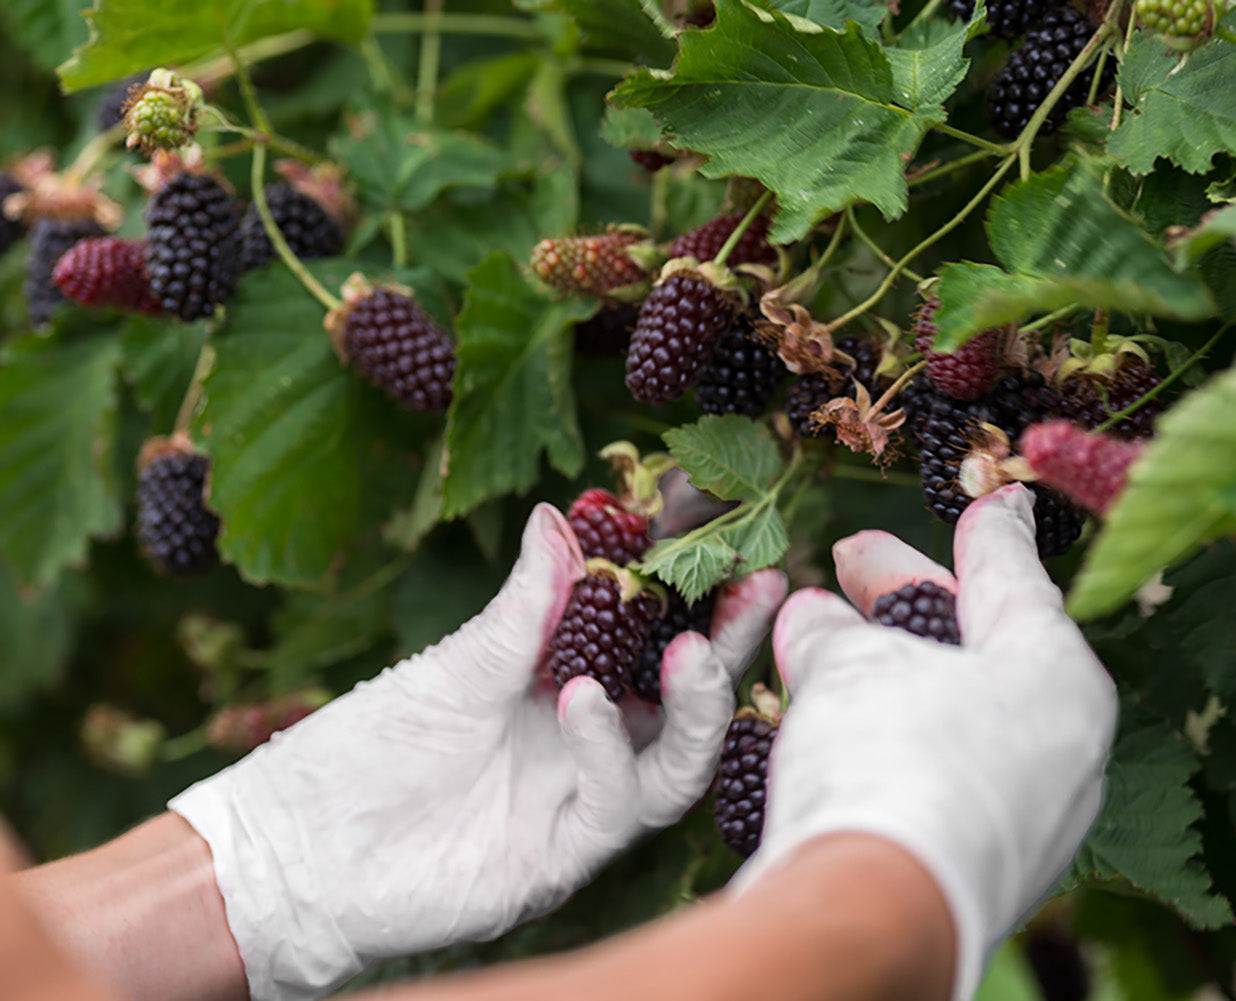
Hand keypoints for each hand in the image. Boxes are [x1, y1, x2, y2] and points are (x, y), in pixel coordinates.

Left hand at [169, 504, 785, 1000]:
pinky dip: (607, 747)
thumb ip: (523, 606)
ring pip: (677, 759)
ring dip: (697, 704)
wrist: (302, 848)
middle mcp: (592, 744)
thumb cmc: (372, 748)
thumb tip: (559, 517)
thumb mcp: (456, 663)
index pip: (653, 636)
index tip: (725, 529)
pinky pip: (615, 804)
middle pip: (684, 695)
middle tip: (759, 584)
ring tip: (692, 650)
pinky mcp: (563, 856)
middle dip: (729, 641)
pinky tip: (583, 700)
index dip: (694, 589)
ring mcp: (581, 801)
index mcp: (571, 686)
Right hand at [735, 485, 1116, 1000]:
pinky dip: (892, 741)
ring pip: (956, 716)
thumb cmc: (888, 760)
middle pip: (978, 648)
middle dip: (906, 600)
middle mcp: (1064, 748)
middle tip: (852, 557)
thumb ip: (834, 631)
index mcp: (1060, 678)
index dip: (990, 532)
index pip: (1017, 580)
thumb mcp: (850, 665)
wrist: (875, 916)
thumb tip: (812, 617)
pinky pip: (941, 777)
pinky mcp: (986, 870)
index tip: (997, 496)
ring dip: (887, 674)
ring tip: (821, 639)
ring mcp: (1030, 818)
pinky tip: (832, 727)